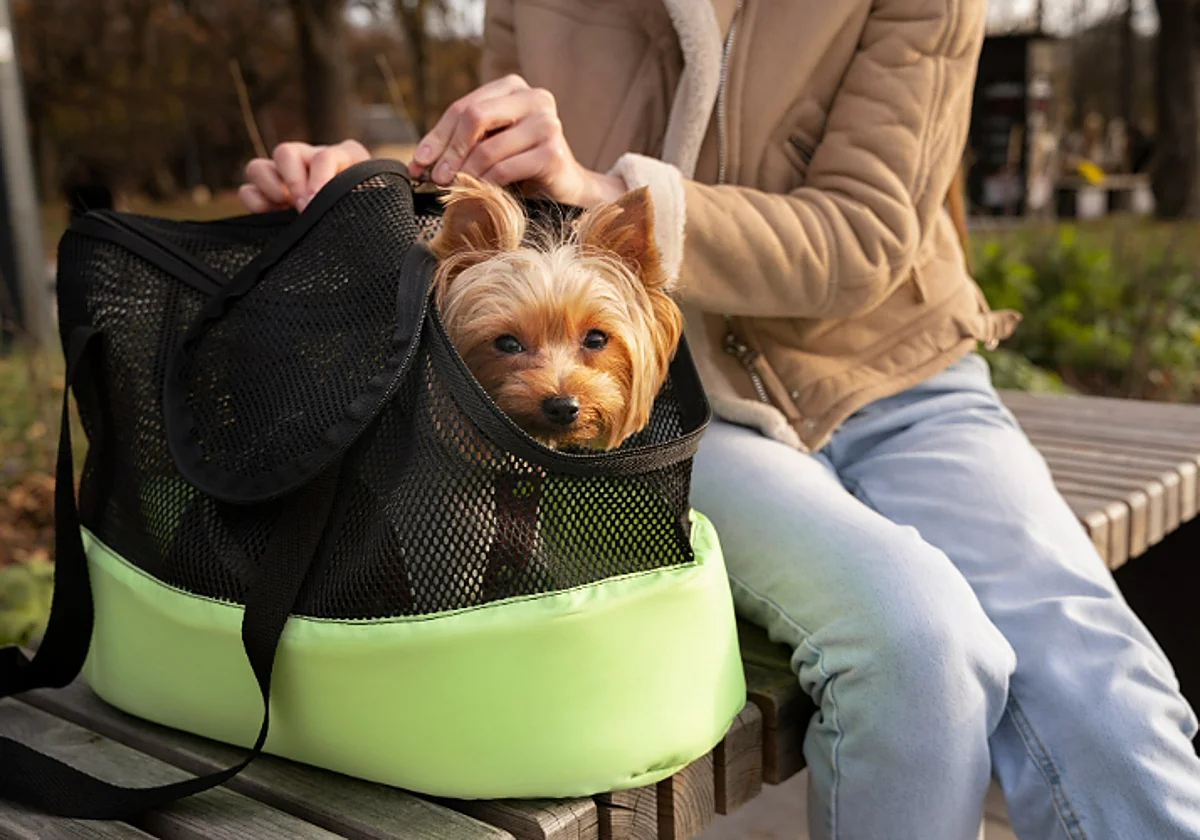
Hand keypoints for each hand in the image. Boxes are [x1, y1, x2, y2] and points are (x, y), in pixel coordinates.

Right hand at [238, 139, 370, 212]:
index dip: (321, 180)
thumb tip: (330, 200)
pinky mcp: (271, 198)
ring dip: (269, 186)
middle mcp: (313, 161)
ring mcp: (289, 179)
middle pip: (285, 152)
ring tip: (284, 207)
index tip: (319, 203)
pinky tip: (272, 216)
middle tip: (304, 208)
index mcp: (344, 157)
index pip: (325, 156)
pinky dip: (254, 202)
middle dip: (293, 181)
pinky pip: (247, 191)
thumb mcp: (374, 202)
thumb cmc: (374, 216)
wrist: (371, 242)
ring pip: (259, 166)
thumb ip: (361, 195)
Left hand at [409, 74, 623, 207]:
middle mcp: (534, 97)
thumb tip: (419, 161)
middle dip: (449, 151)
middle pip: (474, 117)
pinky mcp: (553, 153)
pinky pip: (504, 169)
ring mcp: (547, 124)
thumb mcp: (490, 145)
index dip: (437, 136)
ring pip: (488, 148)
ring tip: (455, 188)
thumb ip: (461, 142)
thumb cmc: (523, 165)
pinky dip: (486, 184)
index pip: (464, 107)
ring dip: (465, 173)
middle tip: (436, 178)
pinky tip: (480, 193)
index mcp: (513, 87)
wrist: (567, 189)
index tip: (418, 162)